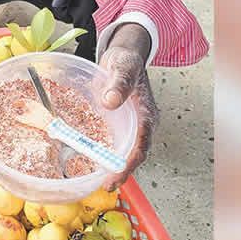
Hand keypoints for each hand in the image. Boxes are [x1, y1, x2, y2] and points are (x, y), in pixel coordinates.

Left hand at [98, 23, 156, 190]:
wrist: (125, 54)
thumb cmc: (126, 60)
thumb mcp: (122, 66)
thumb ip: (118, 82)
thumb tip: (111, 101)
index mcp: (146, 114)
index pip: (141, 145)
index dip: (129, 163)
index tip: (116, 174)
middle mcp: (142, 124)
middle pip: (135, 154)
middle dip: (122, 171)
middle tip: (107, 186)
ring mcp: (132, 126)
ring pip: (126, 151)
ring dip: (116, 167)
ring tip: (101, 182)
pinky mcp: (121, 124)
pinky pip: (116, 143)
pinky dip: (107, 154)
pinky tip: (94, 162)